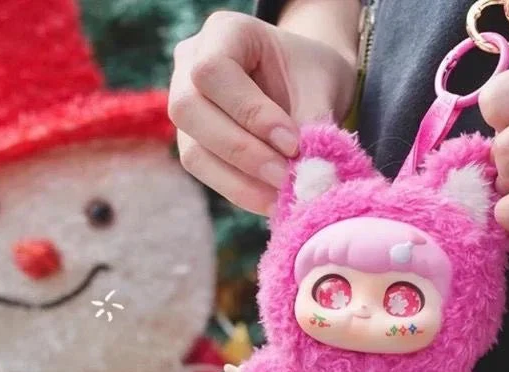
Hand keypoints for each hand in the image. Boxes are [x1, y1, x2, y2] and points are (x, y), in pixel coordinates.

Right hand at [169, 11, 356, 214]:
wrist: (307, 85)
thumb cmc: (312, 75)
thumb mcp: (321, 86)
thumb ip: (313, 125)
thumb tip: (308, 177)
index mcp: (223, 32)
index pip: (213, 71)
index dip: (251, 113)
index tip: (293, 143)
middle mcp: (189, 65)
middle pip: (189, 110)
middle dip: (242, 151)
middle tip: (286, 178)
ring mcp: (187, 108)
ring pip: (193, 151)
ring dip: (240, 181)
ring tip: (283, 196)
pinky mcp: (195, 144)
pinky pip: (208, 173)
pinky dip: (242, 191)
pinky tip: (273, 202)